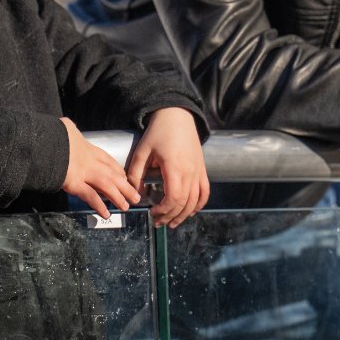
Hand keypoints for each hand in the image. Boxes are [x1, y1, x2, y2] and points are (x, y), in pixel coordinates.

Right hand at [61, 117, 142, 218]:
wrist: (44, 141)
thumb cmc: (53, 134)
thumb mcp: (66, 128)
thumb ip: (70, 129)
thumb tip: (68, 126)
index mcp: (88, 148)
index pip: (107, 160)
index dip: (117, 170)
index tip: (124, 177)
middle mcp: (89, 160)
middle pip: (112, 174)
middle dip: (125, 186)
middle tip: (135, 196)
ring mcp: (83, 172)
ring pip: (107, 185)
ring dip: (118, 197)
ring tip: (126, 207)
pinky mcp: (74, 183)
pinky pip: (90, 196)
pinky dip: (99, 206)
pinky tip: (106, 214)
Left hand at [126, 107, 209, 227]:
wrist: (177, 116)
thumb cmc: (158, 132)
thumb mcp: (142, 151)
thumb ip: (135, 174)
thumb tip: (135, 194)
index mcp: (174, 167)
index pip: (174, 198)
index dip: (164, 210)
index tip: (152, 213)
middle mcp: (190, 172)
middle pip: (184, 203)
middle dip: (170, 216)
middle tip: (157, 222)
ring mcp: (199, 171)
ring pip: (195, 201)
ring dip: (183, 215)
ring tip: (170, 223)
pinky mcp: (202, 169)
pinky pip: (205, 192)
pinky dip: (199, 205)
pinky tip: (190, 212)